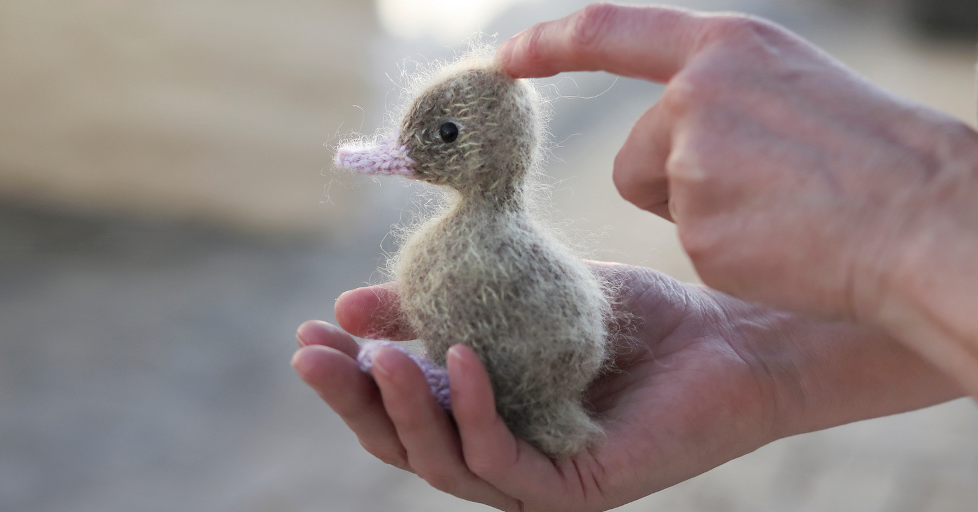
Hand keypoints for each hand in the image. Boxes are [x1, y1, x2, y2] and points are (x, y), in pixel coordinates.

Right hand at [293, 262, 958, 510]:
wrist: (728, 338)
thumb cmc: (631, 319)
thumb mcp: (519, 296)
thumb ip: (445, 304)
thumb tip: (351, 304)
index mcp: (484, 417)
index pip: (399, 410)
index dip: (349, 377)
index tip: (309, 330)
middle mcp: (502, 456)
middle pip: (406, 445)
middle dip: (354, 401)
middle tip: (309, 355)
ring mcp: (538, 480)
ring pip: (446, 464)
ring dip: (404, 409)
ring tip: (374, 357)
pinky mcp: (579, 490)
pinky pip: (508, 461)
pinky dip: (475, 413)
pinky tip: (457, 358)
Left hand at [497, 4, 977, 324]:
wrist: (927, 218)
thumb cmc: (873, 159)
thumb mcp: (792, 88)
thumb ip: (722, 97)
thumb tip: (671, 136)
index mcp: (727, 46)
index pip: (610, 31)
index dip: (550, 44)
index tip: (505, 58)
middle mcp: (698, 92)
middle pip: (635, 153)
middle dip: (676, 181)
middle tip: (766, 190)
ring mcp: (694, 155)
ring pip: (660, 199)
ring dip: (704, 215)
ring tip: (781, 211)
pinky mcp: (696, 221)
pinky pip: (690, 243)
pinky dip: (728, 252)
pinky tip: (781, 242)